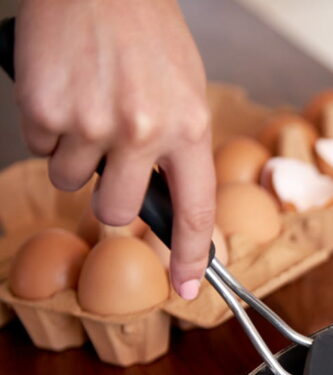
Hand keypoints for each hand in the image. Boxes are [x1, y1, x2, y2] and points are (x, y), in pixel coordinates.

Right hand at [15, 0, 213, 298]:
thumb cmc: (147, 32)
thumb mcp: (186, 93)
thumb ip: (178, 147)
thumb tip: (166, 198)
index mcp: (189, 129)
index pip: (195, 210)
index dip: (192, 256)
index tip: (188, 286)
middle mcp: (142, 131)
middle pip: (115, 211)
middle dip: (108, 198)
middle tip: (109, 162)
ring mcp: (90, 123)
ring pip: (70, 180)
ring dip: (75, 154)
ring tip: (89, 105)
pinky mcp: (45, 109)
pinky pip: (40, 146)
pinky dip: (48, 126)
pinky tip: (66, 89)